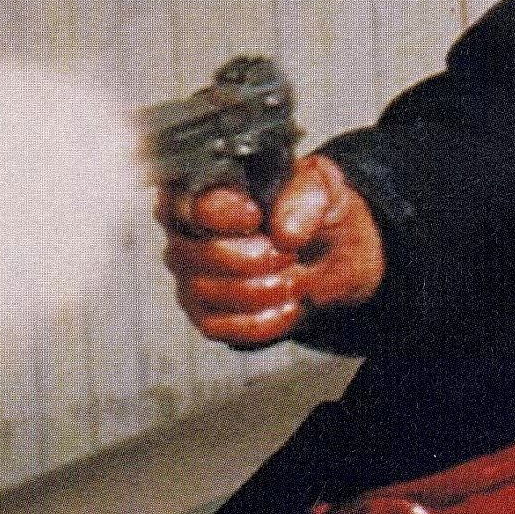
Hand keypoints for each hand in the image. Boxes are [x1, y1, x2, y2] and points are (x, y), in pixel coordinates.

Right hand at [158, 153, 382, 347]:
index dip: (220, 213)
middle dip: (249, 258)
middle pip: (191, 252)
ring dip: (261, 290)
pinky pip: (219, 326)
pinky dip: (261, 321)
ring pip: (204, 290)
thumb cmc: (308, 210)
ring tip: (297, 279)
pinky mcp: (206, 315)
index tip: (254, 218)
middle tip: (289, 254)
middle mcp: (185, 233)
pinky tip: (289, 306)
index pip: (186, 201)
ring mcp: (190, 277)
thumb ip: (302, 196)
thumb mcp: (318, 186)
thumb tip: (284, 231)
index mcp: (203, 187)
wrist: (329, 254)